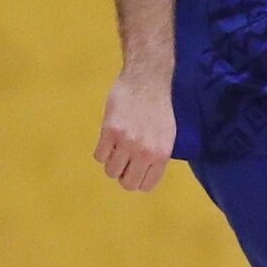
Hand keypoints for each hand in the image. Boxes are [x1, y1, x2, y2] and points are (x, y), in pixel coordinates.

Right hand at [96, 68, 176, 190]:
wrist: (147, 80)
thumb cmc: (158, 107)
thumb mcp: (167, 135)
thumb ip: (157, 156)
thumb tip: (144, 174)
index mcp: (162, 154)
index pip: (147, 186)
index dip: (138, 180)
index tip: (135, 171)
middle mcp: (145, 151)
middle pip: (127, 184)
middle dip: (124, 175)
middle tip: (123, 162)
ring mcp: (127, 142)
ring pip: (111, 171)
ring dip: (111, 162)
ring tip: (116, 148)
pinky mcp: (110, 131)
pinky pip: (99, 156)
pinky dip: (101, 151)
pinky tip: (108, 139)